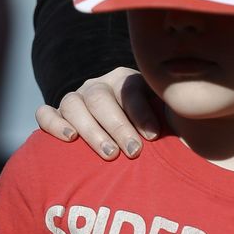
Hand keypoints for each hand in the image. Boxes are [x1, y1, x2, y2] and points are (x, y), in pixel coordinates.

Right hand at [35, 67, 159, 159]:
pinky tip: (69, 140)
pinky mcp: (56, 114)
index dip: (141, 112)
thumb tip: (189, 124)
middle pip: (102, 99)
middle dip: (119, 127)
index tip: (153, 136)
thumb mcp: (161, 114)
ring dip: (91, 130)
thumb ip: (170, 115)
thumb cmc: (147, 128)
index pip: (130, 89)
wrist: (120, 131)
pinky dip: (53, 124)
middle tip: (134, 152)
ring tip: (108, 154)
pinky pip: (45, 114)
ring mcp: (74, 98)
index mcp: (125, 79)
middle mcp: (98, 85)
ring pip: (73, 105)